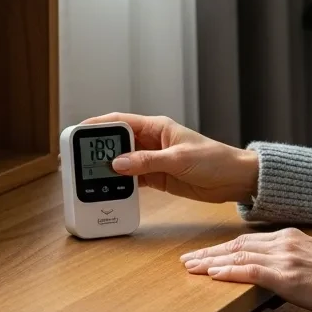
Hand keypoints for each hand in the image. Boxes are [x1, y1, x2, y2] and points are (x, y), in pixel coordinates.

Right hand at [79, 113, 258, 204]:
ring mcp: (153, 160)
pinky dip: (120, 184)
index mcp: (157, 127)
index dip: (97, 125)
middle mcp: (152, 141)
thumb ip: (147, 162)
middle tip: (76, 159)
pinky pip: (132, 179)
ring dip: (107, 169)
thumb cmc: (214, 160)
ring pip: (122, 162)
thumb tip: (117, 163)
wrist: (234, 180)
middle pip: (117, 143)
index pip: (120, 122)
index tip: (78, 132)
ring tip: (87, 177)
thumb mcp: (179, 159)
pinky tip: (108, 190)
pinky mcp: (157, 177)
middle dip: (97, 150)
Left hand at [181, 228, 311, 311]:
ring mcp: (284, 258)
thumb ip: (292, 259)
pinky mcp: (286, 276)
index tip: (207, 253)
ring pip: (238, 255)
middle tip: (188, 259)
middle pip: (237, 245)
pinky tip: (213, 274)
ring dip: (211, 262)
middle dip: (210, 252)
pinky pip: (249, 270)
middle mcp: (284, 242)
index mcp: (291, 236)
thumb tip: (276, 270)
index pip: (248, 239)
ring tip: (192, 267)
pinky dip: (229, 271)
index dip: (223, 247)